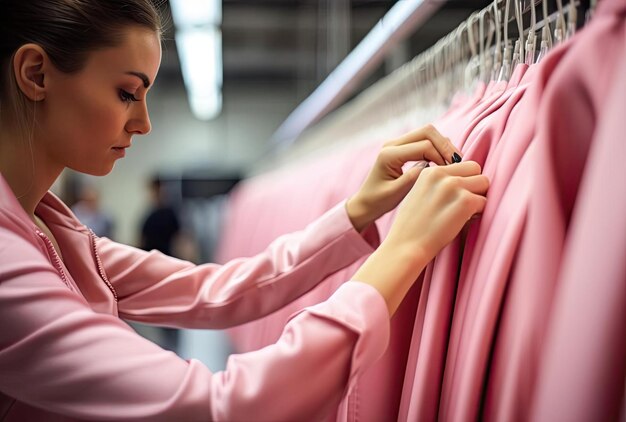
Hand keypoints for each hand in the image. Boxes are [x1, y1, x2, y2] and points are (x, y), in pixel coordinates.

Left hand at [346, 124, 461, 230]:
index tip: (452, 172)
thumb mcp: (396, 194)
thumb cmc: (378, 202)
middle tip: (458, 162)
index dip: (441, 156)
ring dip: (443, 145)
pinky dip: (437, 148)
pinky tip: (446, 163)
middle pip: (427, 131)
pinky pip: (424, 140)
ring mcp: (397, 143)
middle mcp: (392, 144)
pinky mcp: (403, 148)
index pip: (424, 146)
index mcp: (389, 154)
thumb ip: (412, 179)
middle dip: (445, 145)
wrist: (365, 203)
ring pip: (428, 133)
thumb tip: (431, 167)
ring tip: (455, 163)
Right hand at [351, 161, 487, 315]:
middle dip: (474, 185)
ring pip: (484, 183)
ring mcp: (454, 186)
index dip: (464, 180)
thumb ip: (437, 183)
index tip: (456, 196)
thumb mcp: (419, 194)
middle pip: (476, 169)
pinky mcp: (465, 202)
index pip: (462, 164)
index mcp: (430, 171)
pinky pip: (484, 202)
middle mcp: (441, 174)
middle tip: (463, 204)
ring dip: (478, 198)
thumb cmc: (412, 226)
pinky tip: (463, 221)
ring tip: (463, 213)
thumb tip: (463, 181)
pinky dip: (478, 213)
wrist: (406, 245)